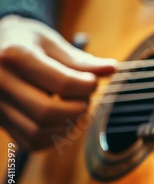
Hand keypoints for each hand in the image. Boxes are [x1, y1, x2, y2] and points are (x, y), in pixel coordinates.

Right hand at [0, 15, 115, 150]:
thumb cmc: (26, 41)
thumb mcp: (51, 43)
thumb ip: (80, 60)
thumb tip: (113, 69)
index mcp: (15, 56)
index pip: (62, 83)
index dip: (87, 87)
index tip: (93, 82)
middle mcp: (0, 82)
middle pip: (48, 112)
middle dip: (78, 110)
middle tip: (86, 99)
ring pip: (38, 132)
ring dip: (68, 127)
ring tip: (77, 110)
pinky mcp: (0, 122)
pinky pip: (31, 142)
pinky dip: (54, 137)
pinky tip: (63, 122)